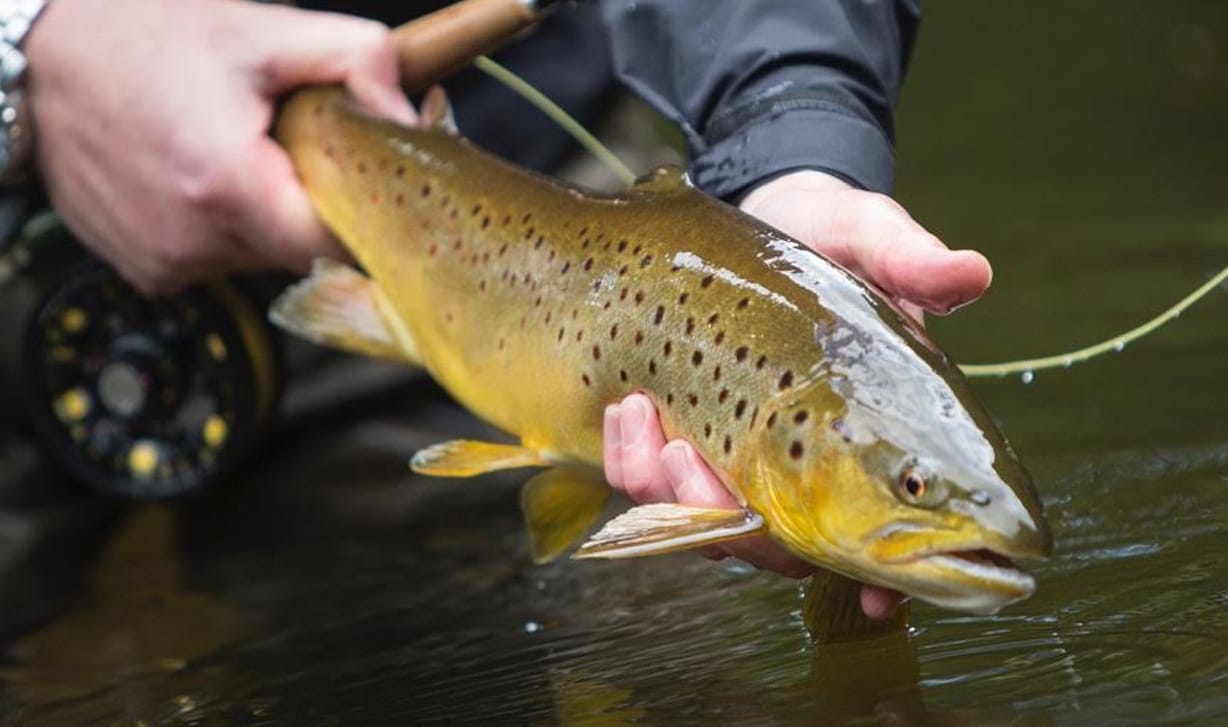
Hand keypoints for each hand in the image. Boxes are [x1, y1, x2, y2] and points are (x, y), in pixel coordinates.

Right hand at [25, 0, 415, 293]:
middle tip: (296, 145)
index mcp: (227, 185)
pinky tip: (201, 174)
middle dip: (316, 203)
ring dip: (269, 213)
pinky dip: (225, 225)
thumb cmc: (143, 33)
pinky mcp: (147, 269)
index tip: (374, 185)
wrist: (40, 52)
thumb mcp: (265, 29)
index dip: (369, 213)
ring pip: (263, 257)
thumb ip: (358, 61)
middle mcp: (192, 240)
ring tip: (238, 151)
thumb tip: (412, 118)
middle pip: (304, 252)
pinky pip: (218, 259)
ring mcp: (165, 262)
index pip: (340, 243)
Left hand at [604, 170, 992, 620]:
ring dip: (664, 490)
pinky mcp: (688, 442)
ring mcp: (744, 464)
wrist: (760, 217)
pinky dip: (631, 460)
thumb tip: (971, 271)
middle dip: (735, 530)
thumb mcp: (869, 239)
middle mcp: (810, 470)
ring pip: (708, 528)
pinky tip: (625, 408)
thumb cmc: (829, 239)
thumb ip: (910, 263)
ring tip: (641, 414)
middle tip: (690, 459)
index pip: (892, 536)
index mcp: (872, 441)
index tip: (881, 598)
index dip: (891, 582)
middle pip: (780, 552)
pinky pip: (653, 487)